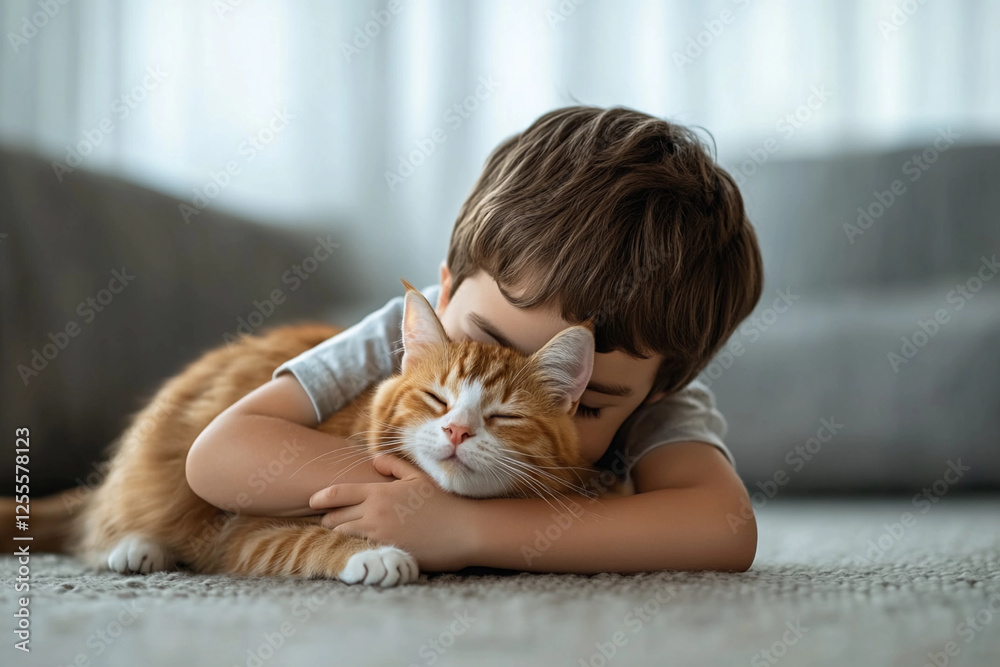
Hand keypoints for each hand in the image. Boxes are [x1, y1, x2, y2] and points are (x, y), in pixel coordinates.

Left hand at [309, 455, 477, 571]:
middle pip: (334, 518)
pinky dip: (355, 547)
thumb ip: (393, 466)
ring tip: (342, 532)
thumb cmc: (442, 503)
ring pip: (342, 535)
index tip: (312, 502)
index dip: (319, 498)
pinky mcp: (385, 553)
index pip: (337, 493)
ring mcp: (378, 535)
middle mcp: (374, 513)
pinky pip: (358, 550)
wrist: (463, 530)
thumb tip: (373, 459)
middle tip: (329, 519)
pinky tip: (359, 545)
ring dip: (340, 534)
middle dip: (329, 519)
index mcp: (379, 492)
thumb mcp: (418, 478)